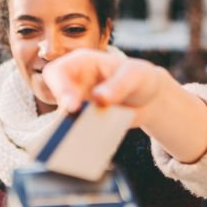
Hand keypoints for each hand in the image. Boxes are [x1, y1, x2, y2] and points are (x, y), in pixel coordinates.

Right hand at [42, 49, 170, 127]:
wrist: (149, 98)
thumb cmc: (140, 78)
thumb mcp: (134, 76)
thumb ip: (118, 85)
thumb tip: (99, 98)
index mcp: (82, 62)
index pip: (58, 71)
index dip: (60, 88)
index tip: (72, 106)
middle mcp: (75, 82)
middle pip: (56, 96)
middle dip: (64, 110)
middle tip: (78, 122)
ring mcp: (78, 102)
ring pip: (64, 116)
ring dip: (73, 126)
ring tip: (87, 136)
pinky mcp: (84, 120)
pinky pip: (77, 130)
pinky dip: (82, 136)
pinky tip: (92, 143)